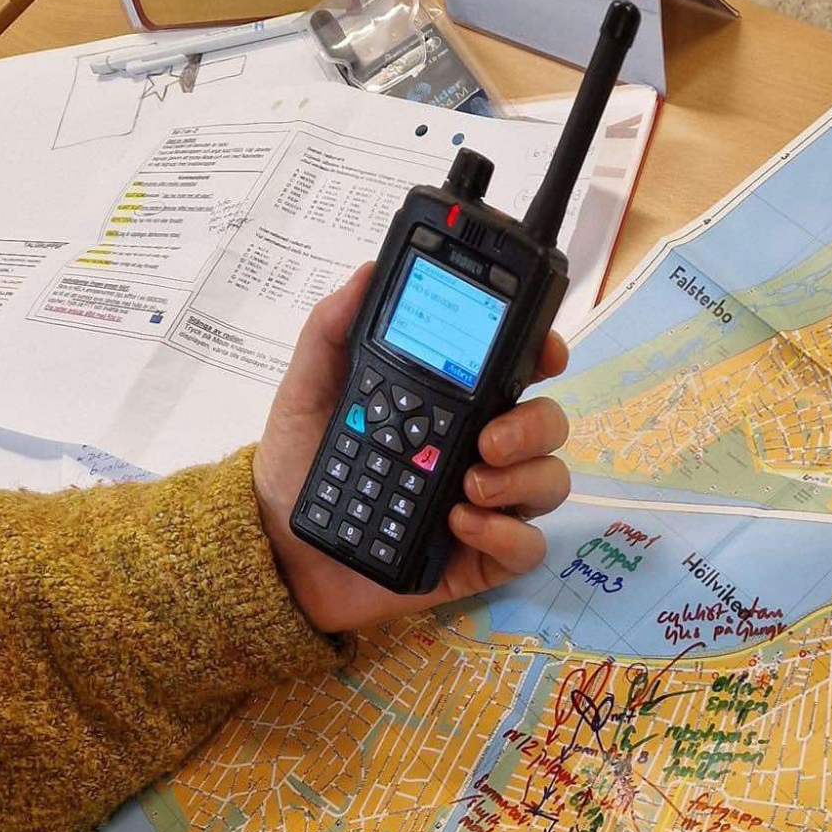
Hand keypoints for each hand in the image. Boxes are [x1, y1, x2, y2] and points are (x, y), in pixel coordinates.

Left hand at [252, 261, 572, 633]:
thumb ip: (332, 332)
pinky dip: (504, 533)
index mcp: (451, 405)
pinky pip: (528, 546)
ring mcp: (487, 505)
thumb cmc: (299, 471)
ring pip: (549, 482)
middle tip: (487, 439)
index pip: (516, 372)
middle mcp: (481, 451)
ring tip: (469, 486)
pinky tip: (461, 524)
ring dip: (522, 479)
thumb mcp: (307, 393)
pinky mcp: (482, 558)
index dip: (544, 354)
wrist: (282, 551)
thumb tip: (366, 273)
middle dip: (534, 425)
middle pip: (547, 425)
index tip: (545, 351)